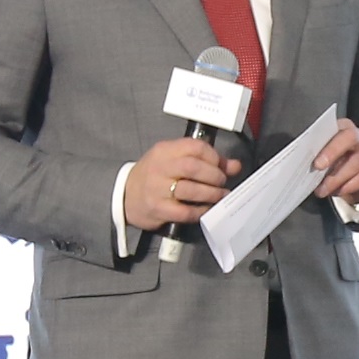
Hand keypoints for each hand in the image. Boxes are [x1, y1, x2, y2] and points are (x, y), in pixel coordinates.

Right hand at [127, 135, 242, 231]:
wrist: (124, 196)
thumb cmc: (154, 176)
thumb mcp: (175, 161)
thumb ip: (205, 161)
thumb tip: (234, 166)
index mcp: (165, 150)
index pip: (195, 147)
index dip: (213, 156)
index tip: (220, 166)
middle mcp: (160, 167)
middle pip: (193, 167)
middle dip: (214, 176)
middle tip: (221, 182)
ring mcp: (157, 189)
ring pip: (191, 190)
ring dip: (211, 194)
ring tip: (219, 196)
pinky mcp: (158, 209)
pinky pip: (185, 212)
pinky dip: (200, 211)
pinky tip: (206, 209)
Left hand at [312, 120, 358, 206]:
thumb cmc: (340, 164)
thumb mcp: (329, 157)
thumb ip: (319, 156)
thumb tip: (303, 166)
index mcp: (344, 128)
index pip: (334, 126)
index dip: (322, 138)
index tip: (309, 152)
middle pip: (349, 137)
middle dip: (332, 152)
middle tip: (317, 167)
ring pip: (356, 162)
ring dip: (336, 178)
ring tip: (322, 190)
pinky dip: (348, 186)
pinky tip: (337, 192)